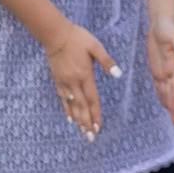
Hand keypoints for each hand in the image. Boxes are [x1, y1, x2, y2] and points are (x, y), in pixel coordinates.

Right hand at [45, 21, 116, 138]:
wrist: (55, 35)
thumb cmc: (78, 38)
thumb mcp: (95, 46)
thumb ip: (106, 61)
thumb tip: (118, 74)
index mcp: (85, 75)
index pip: (92, 99)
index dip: (96, 114)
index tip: (98, 127)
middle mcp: (74, 82)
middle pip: (82, 107)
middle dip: (87, 123)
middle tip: (91, 137)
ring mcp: (65, 83)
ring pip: (72, 105)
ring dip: (78, 120)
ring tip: (82, 133)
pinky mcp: (58, 80)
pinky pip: (63, 99)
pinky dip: (67, 110)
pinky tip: (70, 119)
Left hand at [145, 15, 173, 124]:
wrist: (162, 22)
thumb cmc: (168, 28)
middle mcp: (170, 71)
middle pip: (173, 93)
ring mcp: (164, 70)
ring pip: (166, 91)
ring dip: (169, 103)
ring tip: (172, 117)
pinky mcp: (157, 67)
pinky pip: (159, 84)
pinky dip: (161, 94)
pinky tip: (163, 101)